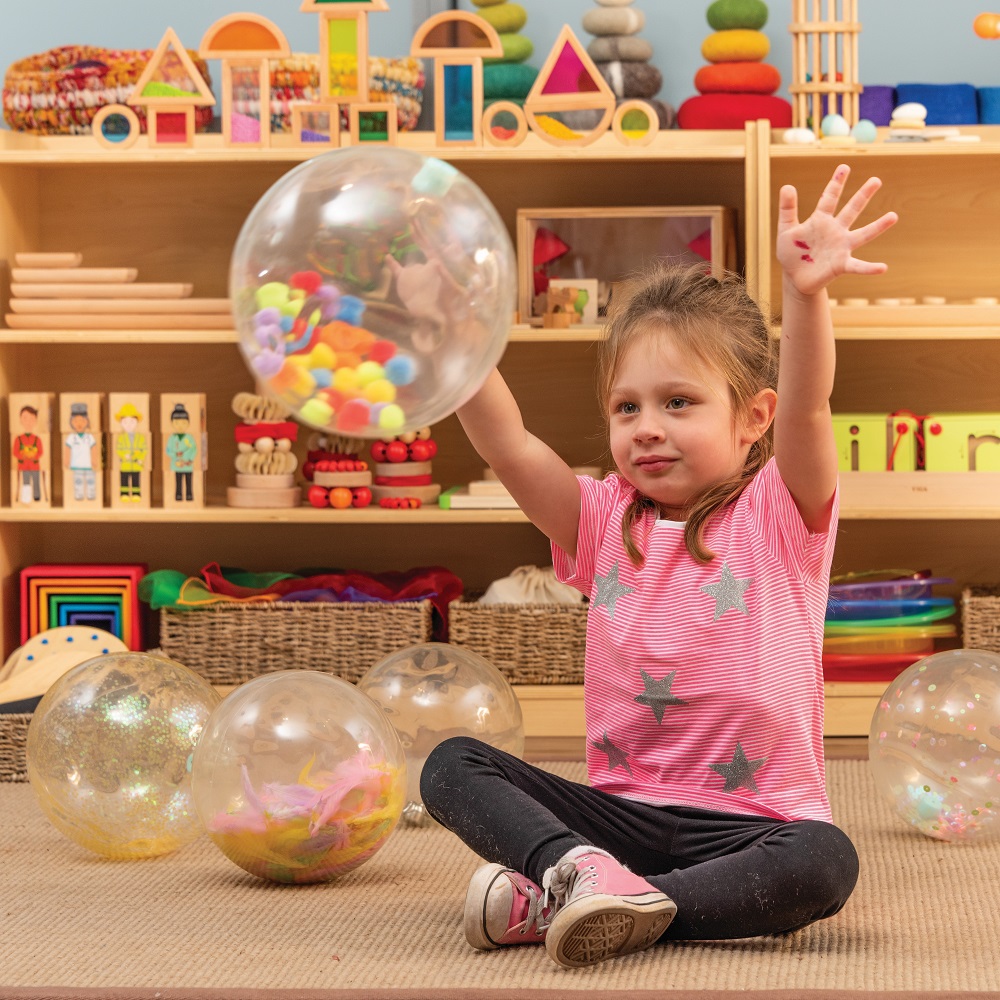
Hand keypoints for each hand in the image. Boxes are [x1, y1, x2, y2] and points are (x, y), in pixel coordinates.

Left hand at [776, 164, 897, 296]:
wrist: (795, 278)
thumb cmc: (792, 253)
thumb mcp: (786, 230)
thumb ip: (787, 209)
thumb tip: (787, 186)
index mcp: (821, 220)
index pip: (830, 198)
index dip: (836, 183)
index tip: (844, 167)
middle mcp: (835, 230)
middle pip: (852, 210)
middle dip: (863, 195)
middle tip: (876, 180)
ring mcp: (841, 247)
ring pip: (863, 234)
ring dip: (878, 226)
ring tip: (893, 216)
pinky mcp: (841, 265)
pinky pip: (858, 266)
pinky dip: (870, 268)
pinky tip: (883, 268)